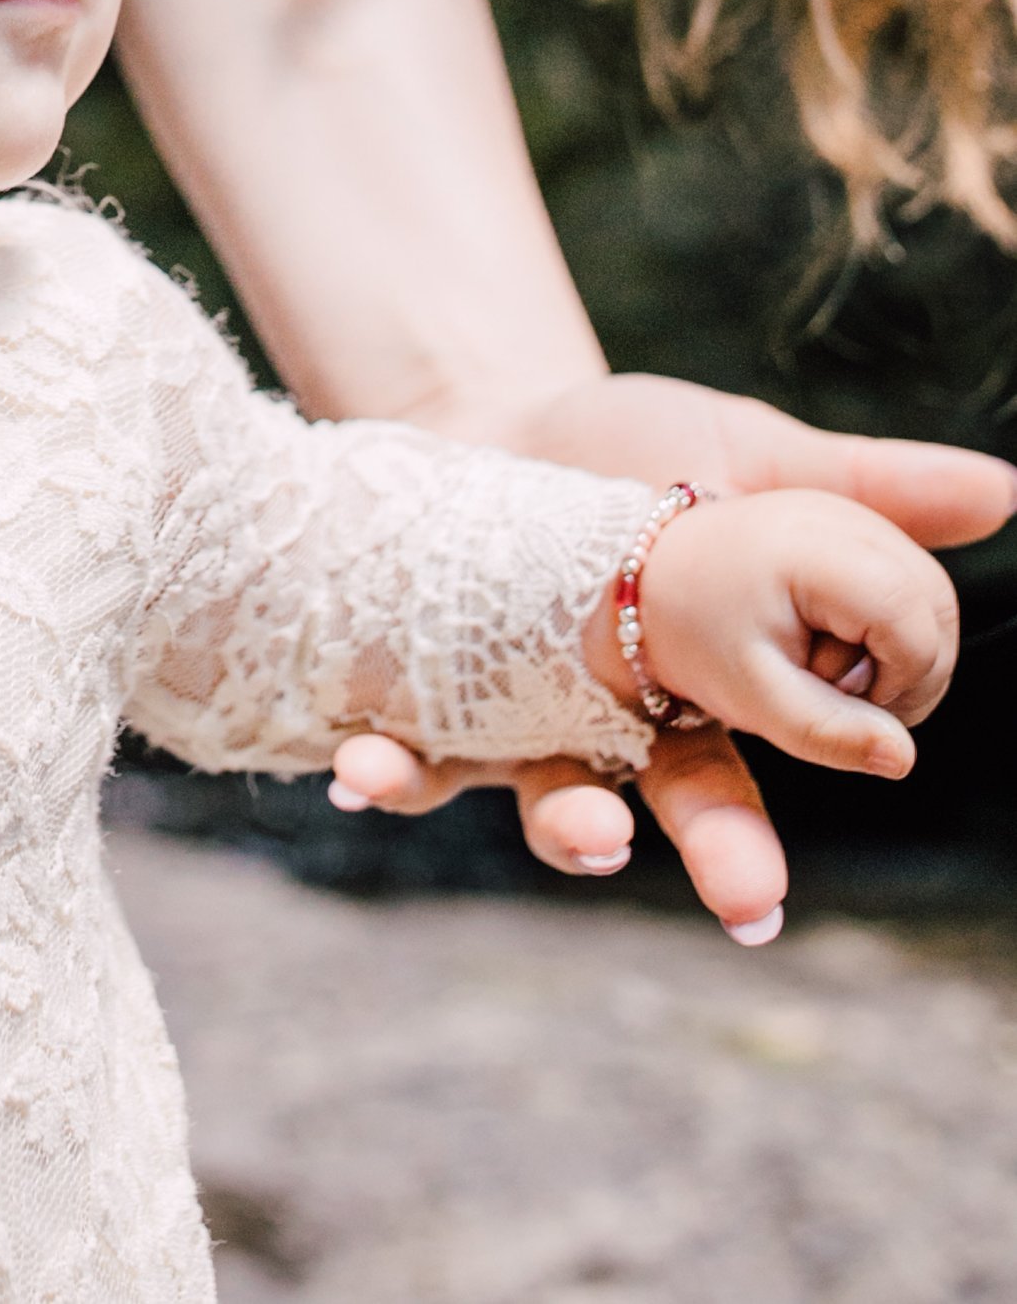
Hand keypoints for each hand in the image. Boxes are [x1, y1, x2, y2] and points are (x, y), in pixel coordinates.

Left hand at [326, 370, 1015, 938]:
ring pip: (514, 803)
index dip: (736, 853)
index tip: (755, 900)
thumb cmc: (634, 449)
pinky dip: (378, 766)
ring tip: (568, 830)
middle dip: (661, 863)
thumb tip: (1002, 492)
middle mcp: (593, 735)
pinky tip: (357, 765)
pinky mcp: (411, 688)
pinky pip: (392, 748)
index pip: (723, 793)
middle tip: (708, 900)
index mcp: (686, 703)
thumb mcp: (745, 454)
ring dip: (535, 823)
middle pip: (632, 818)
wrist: (489, 409)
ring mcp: (499, 722)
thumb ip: (862, 491)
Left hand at [634, 487, 959, 778]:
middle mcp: (841, 516)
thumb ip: (826, 730)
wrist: (644, 570)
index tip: (831, 690)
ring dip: (902, 648)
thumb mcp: (748, 695)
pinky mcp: (853, 524)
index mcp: (813, 550)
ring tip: (828, 662)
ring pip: (933, 594)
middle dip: (907, 669)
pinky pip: (910, 579)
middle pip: (937, 605)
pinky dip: (893, 623)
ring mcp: (849, 512)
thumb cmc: (689, 628)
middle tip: (832, 686)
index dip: (894, 680)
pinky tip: (838, 638)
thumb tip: (903, 758)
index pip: (913, 625)